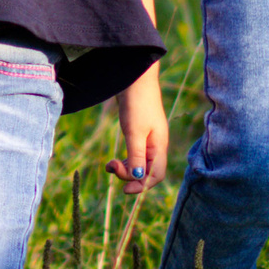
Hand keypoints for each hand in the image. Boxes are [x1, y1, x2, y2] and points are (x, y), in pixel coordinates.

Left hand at [106, 69, 167, 193]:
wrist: (134, 78)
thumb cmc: (136, 104)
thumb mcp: (134, 133)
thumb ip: (137, 156)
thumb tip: (138, 178)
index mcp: (159, 146)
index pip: (157, 175)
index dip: (142, 185)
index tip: (124, 189)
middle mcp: (157, 145)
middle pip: (147, 172)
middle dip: (130, 175)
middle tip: (111, 166)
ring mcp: (149, 139)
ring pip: (140, 165)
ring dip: (125, 169)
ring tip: (109, 164)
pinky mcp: (140, 133)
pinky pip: (135, 155)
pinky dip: (125, 160)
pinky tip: (114, 160)